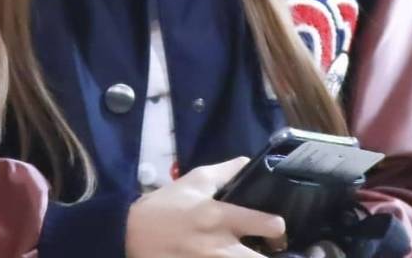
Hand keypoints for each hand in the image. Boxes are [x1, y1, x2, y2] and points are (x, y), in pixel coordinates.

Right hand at [125, 157, 285, 257]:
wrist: (132, 232)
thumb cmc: (167, 204)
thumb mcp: (195, 179)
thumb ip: (226, 171)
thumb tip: (249, 163)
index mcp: (219, 216)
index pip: (261, 223)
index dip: (276, 226)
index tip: (279, 228)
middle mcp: (219, 246)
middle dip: (275, 256)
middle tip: (276, 251)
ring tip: (257, 255)